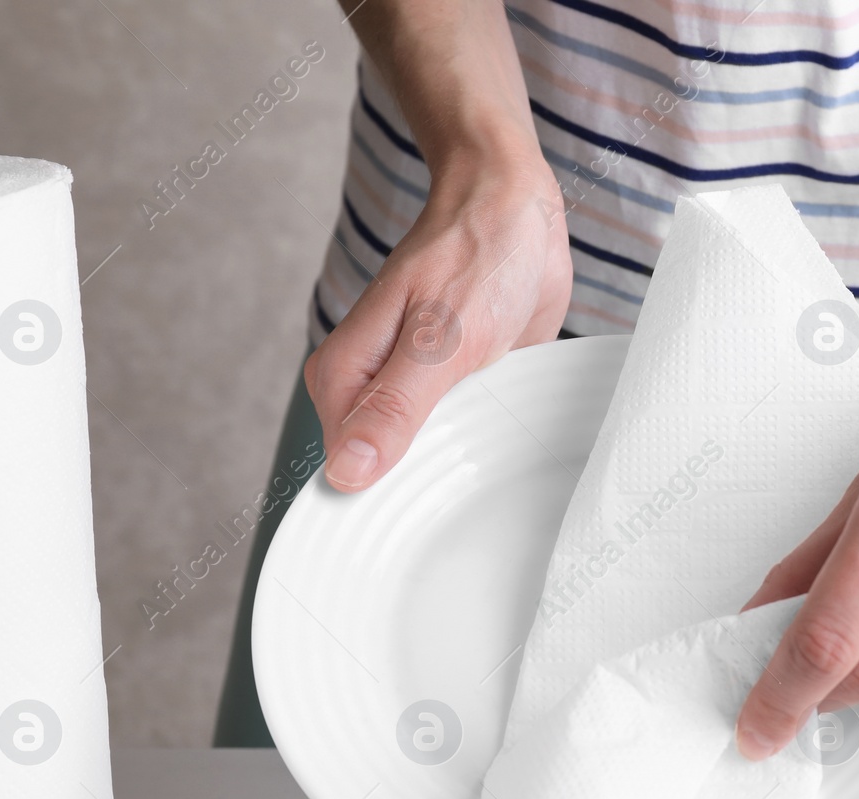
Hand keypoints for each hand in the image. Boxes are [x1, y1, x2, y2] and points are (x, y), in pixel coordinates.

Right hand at [306, 157, 570, 490]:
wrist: (516, 205)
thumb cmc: (476, 255)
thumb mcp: (441, 339)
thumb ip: (395, 408)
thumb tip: (347, 473)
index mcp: (347, 381)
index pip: (343, 474)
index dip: (376, 506)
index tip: (411, 534)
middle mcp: (372, 392)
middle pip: (384, 476)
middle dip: (423, 493)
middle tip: (465, 503)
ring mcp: (415, 394)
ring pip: (426, 462)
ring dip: (458, 470)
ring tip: (492, 473)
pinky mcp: (454, 390)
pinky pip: (463, 440)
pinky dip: (484, 446)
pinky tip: (504, 449)